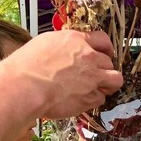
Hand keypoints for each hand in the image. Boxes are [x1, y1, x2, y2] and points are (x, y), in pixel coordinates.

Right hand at [7, 30, 122, 118]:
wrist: (25, 86)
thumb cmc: (25, 66)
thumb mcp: (44, 44)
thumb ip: (62, 48)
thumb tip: (64, 53)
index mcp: (76, 40)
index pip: (102, 39)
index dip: (106, 48)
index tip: (105, 53)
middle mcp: (88, 57)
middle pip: (109, 61)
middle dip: (103, 69)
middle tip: (94, 76)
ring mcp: (93, 77)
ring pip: (115, 80)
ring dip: (108, 84)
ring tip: (96, 89)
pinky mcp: (91, 97)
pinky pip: (101, 98)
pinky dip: (93, 100)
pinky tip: (81, 100)